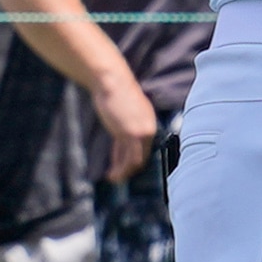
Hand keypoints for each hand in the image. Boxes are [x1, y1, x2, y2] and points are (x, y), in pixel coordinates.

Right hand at [86, 60, 162, 181]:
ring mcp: (141, 132)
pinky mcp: (130, 134)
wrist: (112, 81)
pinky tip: (112, 175)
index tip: (121, 167)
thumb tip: (119, 139)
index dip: (133, 159)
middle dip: (130, 169)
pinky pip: (128, 158)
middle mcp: (149, 129)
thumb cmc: (114, 93)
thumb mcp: (122, 113)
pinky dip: (121, 169)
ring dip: (125, 173)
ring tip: (114, 179)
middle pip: (143, 156)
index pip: (144, 147)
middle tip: (118, 176)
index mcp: (149, 122)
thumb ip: (123, 127)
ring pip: (136, 160)